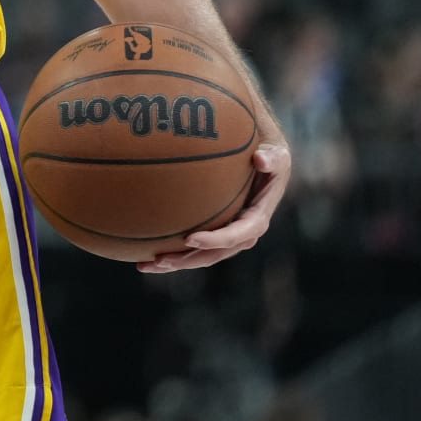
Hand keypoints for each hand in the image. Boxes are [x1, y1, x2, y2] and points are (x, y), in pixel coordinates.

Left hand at [138, 140, 290, 273]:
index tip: (190, 238)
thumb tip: (261, 159)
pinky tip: (144, 251)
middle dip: (188, 260)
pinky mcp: (214, 231)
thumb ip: (272, 158)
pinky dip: (172, 250)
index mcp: (257, 219)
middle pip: (214, 254)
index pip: (237, 235)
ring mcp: (227, 235)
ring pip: (200, 255)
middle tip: (160, 259)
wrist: (264, 164)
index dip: (215, 239)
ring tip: (144, 264)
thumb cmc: (268, 157)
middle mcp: (242, 233)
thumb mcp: (276, 155)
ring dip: (174, 262)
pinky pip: (193, 245)